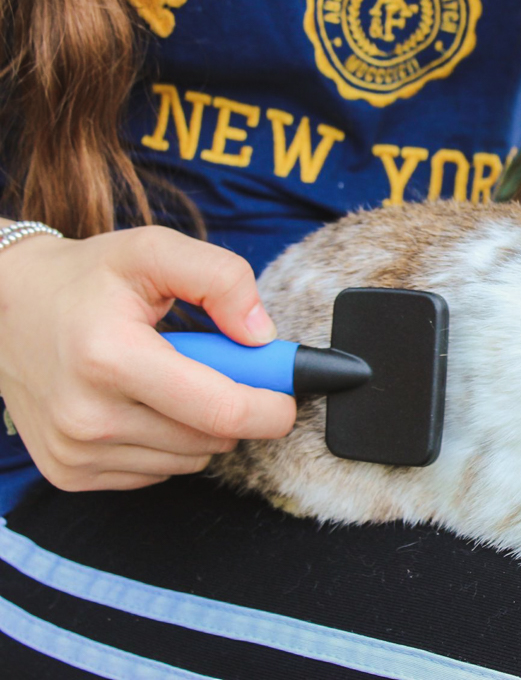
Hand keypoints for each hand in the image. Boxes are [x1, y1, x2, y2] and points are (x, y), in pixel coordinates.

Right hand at [0, 225, 296, 490]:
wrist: (3, 307)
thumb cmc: (86, 278)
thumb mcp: (154, 251)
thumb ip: (221, 279)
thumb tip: (262, 337)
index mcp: (110, 358)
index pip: (220, 410)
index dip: (271, 408)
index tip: (289, 396)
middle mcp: (87, 416)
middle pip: (212, 438)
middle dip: (236, 406)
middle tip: (218, 366)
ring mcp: (75, 452)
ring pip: (190, 460)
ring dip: (202, 426)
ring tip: (171, 377)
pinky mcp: (69, 473)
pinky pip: (158, 471)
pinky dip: (168, 442)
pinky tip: (143, 402)